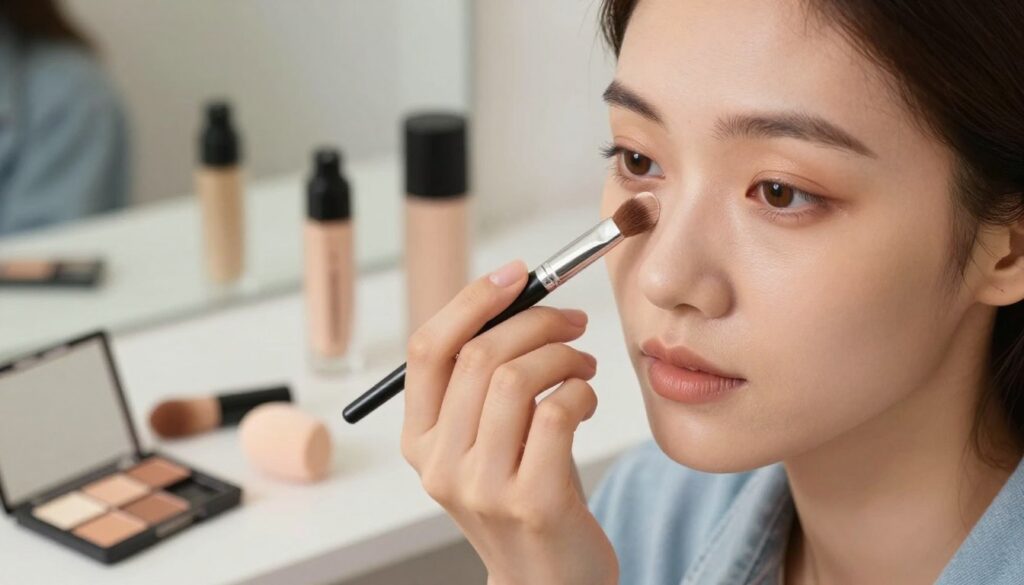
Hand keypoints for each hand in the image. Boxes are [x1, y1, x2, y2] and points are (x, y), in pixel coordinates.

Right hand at [400, 259, 618, 584]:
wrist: (546, 581)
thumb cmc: (524, 494)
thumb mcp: (486, 440)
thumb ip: (485, 380)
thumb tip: (518, 296)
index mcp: (419, 439)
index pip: (428, 349)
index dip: (473, 300)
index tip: (518, 274)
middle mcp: (439, 464)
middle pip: (479, 356)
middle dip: (538, 321)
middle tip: (573, 321)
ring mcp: (481, 487)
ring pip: (518, 379)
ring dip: (564, 355)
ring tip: (584, 365)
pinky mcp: (532, 502)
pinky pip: (557, 413)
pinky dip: (581, 391)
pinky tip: (587, 400)